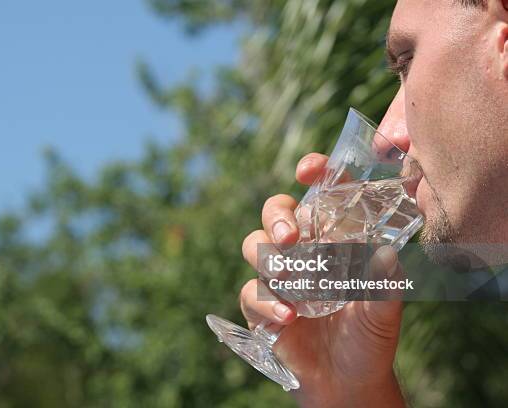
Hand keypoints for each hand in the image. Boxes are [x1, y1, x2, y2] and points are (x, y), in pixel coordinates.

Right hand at [240, 153, 405, 407]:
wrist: (347, 384)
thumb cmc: (370, 338)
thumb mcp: (384, 311)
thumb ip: (384, 284)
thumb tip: (387, 255)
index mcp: (333, 240)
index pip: (319, 196)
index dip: (312, 175)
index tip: (308, 170)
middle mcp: (303, 251)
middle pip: (276, 213)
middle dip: (278, 217)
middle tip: (290, 237)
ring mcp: (279, 277)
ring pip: (255, 246)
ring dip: (268, 258)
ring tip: (290, 280)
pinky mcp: (261, 306)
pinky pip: (251, 292)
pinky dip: (267, 302)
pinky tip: (288, 317)